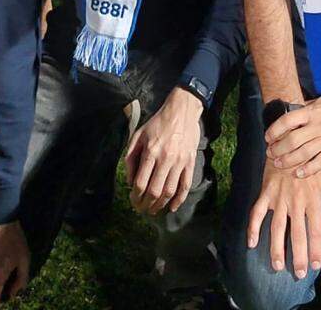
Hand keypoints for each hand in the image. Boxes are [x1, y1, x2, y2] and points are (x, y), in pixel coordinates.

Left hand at [124, 87, 202, 215]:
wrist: (182, 110)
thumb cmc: (157, 123)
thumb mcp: (138, 135)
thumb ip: (130, 158)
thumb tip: (129, 181)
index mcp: (151, 151)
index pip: (141, 183)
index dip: (135, 196)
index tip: (133, 200)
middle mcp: (165, 158)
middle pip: (154, 191)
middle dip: (146, 205)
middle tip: (141, 210)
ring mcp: (179, 161)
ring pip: (169, 191)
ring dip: (160, 205)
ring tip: (153, 210)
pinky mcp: (190, 162)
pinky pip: (185, 185)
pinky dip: (179, 200)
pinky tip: (171, 207)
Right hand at [247, 164, 320, 280]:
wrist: (290, 141)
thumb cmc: (311, 163)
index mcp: (313, 198)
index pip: (317, 229)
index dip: (317, 249)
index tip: (317, 265)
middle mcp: (297, 200)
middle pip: (298, 233)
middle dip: (299, 255)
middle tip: (300, 273)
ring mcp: (280, 197)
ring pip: (277, 226)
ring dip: (276, 247)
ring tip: (278, 265)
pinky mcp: (266, 192)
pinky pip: (258, 211)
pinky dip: (253, 227)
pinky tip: (251, 243)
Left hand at [264, 85, 320, 177]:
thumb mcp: (320, 100)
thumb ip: (305, 109)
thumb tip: (290, 113)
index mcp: (312, 112)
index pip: (287, 121)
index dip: (274, 129)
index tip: (268, 136)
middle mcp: (317, 126)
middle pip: (292, 140)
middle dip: (278, 148)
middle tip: (270, 153)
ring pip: (303, 153)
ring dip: (288, 160)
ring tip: (278, 163)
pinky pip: (320, 163)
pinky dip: (308, 170)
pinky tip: (298, 173)